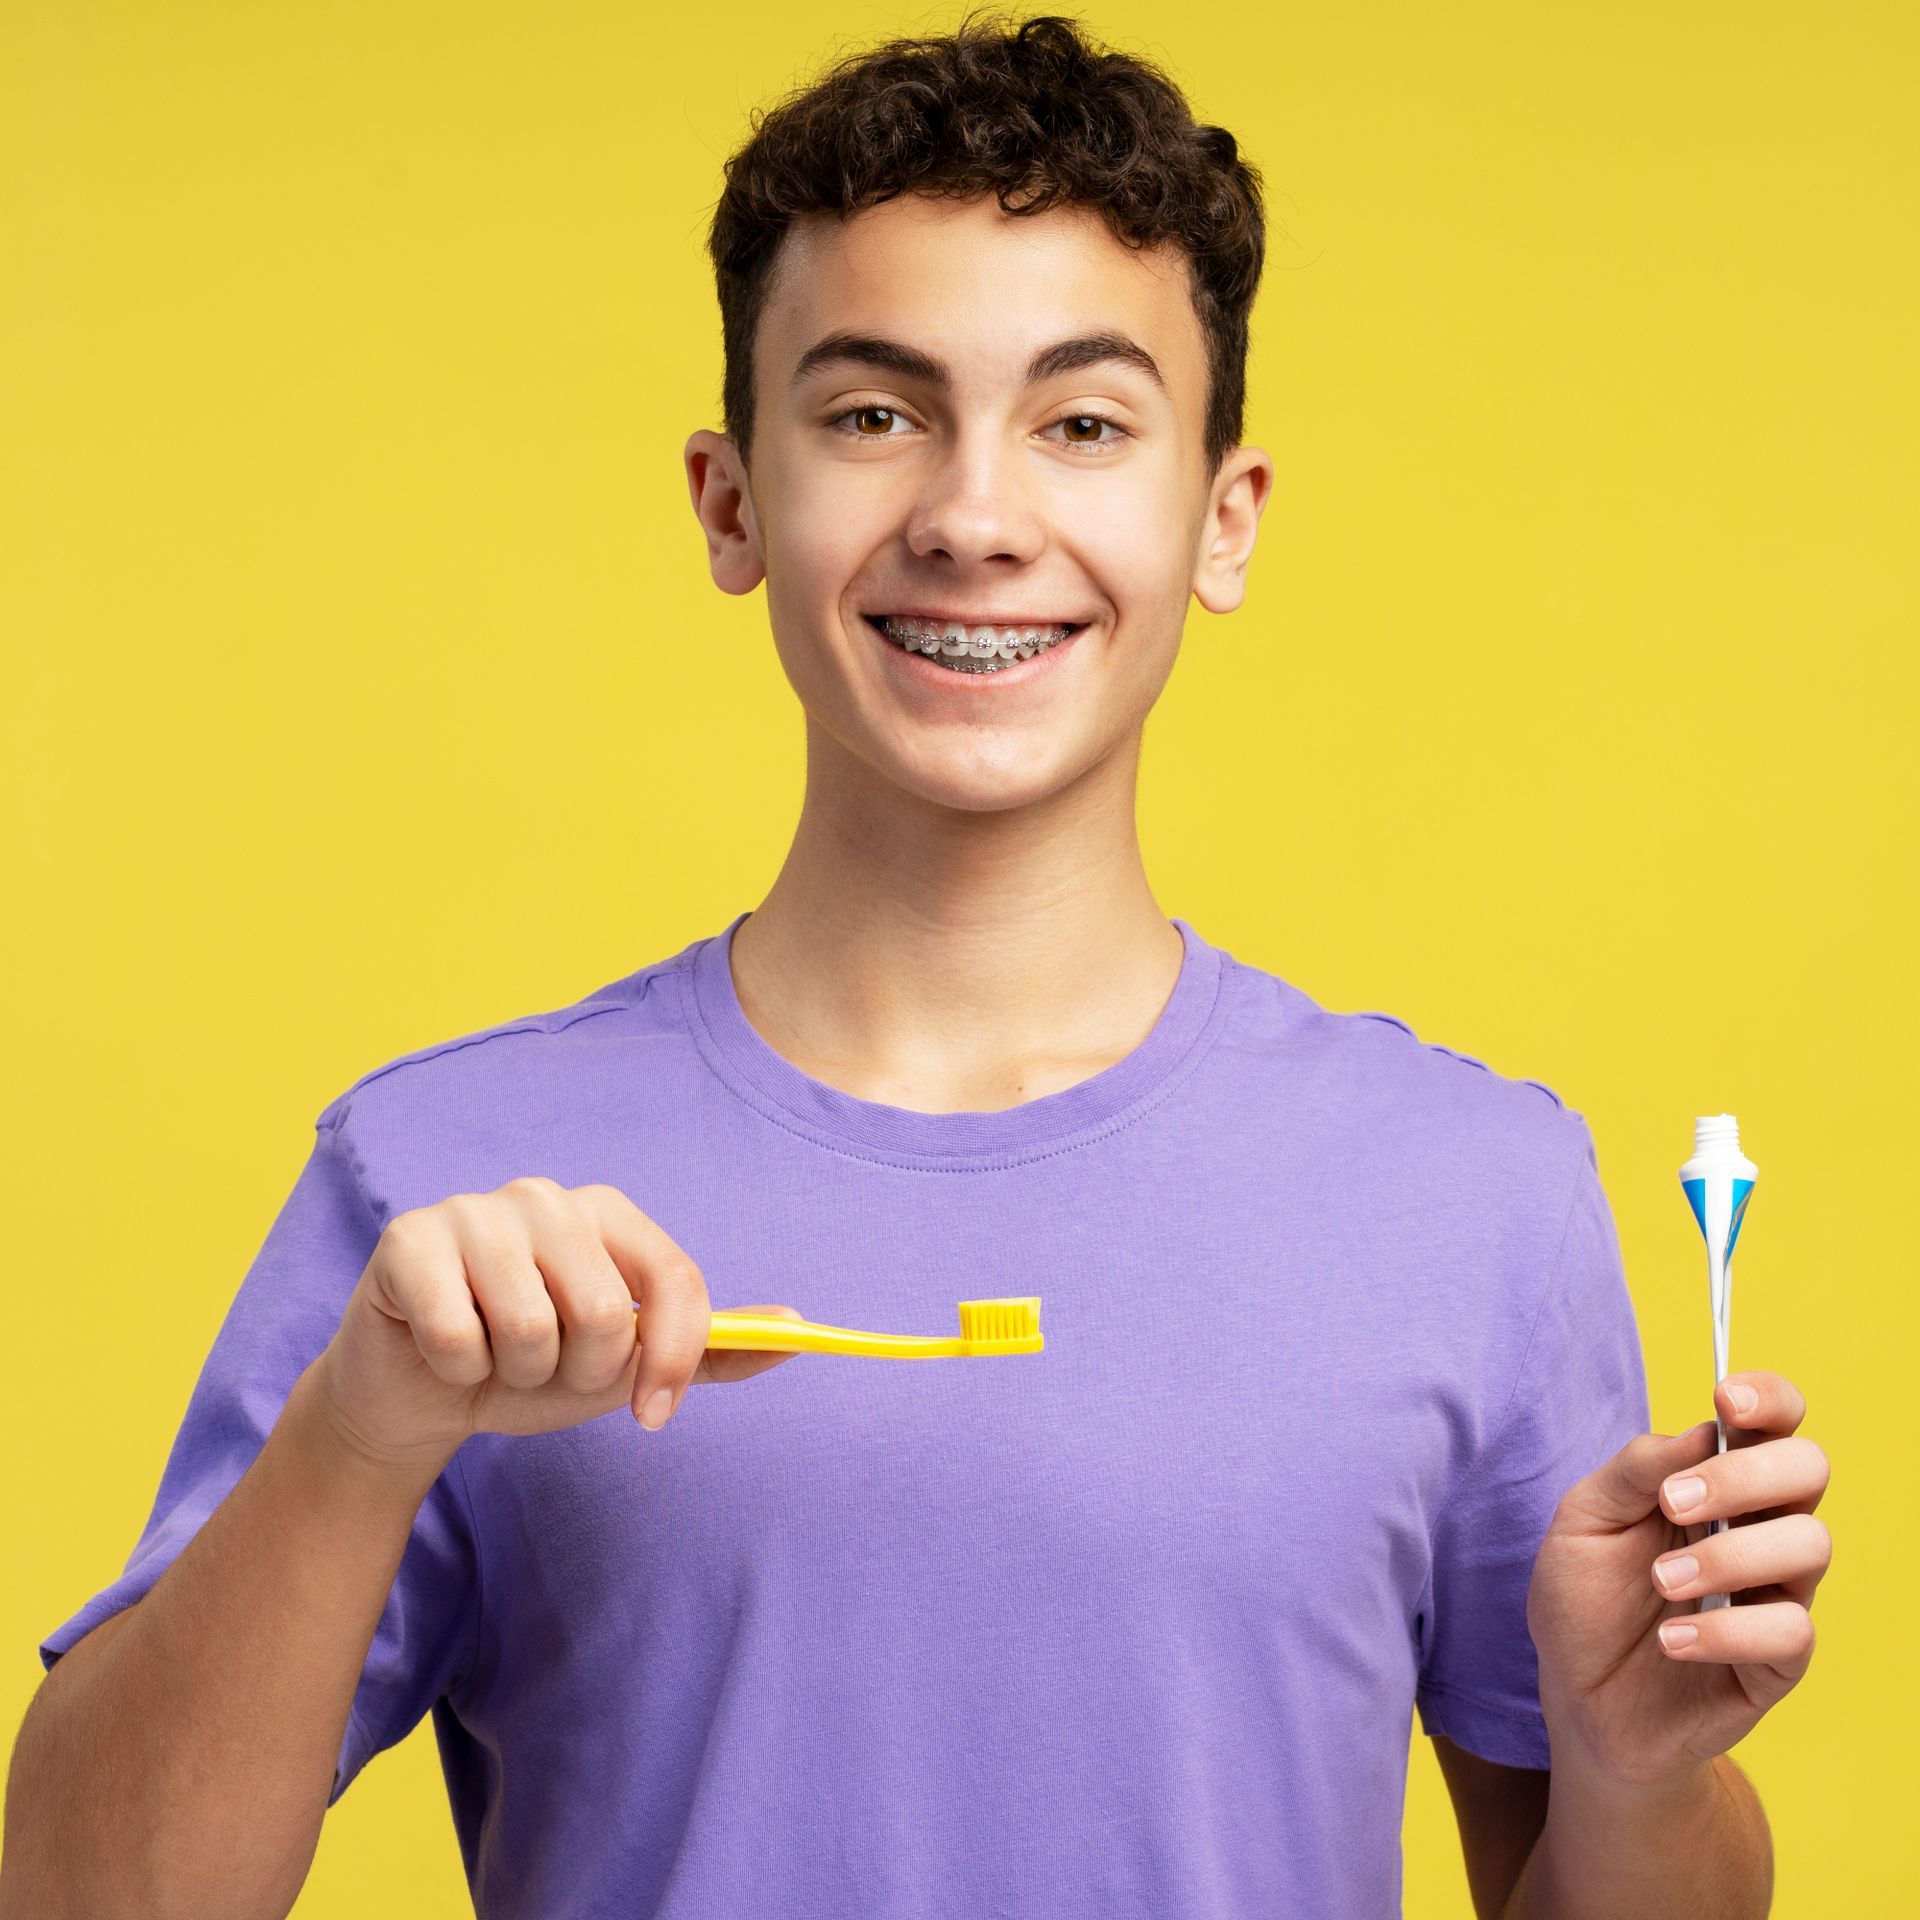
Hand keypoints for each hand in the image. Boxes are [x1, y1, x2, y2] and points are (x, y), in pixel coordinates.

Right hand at [312, 1175, 805, 1471]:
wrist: (419, 1392)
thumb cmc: (529, 1367)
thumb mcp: (625, 1366)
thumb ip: (707, 1349)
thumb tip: (797, 1331)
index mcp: (609, 1213)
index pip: (676, 1279)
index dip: (674, 1358)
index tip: (652, 1415)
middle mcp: (547, 1196)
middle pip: (605, 1312)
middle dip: (577, 1374)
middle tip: (541, 1370)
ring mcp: (474, 1209)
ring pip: (529, 1328)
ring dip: (512, 1375)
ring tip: (490, 1357)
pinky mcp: (410, 1237)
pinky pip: (457, 1334)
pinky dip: (455, 1369)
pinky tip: (444, 1351)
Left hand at [1526, 1370, 1830, 1788]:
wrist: (1579, 1699)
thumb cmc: (1584, 1599)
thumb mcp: (1585, 1520)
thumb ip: (1636, 1470)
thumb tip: (1699, 1432)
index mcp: (1714, 1482)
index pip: (1774, 1423)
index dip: (1769, 1399)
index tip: (1726, 1399)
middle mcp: (1757, 1528)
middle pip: (1808, 1469)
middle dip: (1746, 1475)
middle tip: (1673, 1503)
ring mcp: (1774, 1593)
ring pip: (1810, 1544)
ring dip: (1728, 1556)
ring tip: (1661, 1581)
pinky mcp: (1778, 1662)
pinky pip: (1791, 1631)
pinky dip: (1723, 1631)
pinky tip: (1671, 1640)